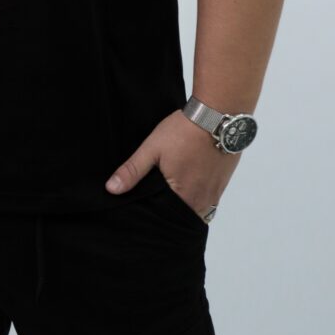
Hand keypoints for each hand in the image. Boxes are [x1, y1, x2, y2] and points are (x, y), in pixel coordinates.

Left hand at [105, 109, 240, 217]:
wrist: (217, 115)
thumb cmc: (184, 131)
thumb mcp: (152, 148)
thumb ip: (132, 170)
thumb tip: (111, 189)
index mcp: (182, 196)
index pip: (166, 218)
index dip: (155, 215)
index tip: (146, 209)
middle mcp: (201, 200)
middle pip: (183, 216)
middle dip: (170, 212)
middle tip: (157, 201)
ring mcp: (215, 193)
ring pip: (198, 210)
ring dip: (186, 206)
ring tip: (172, 194)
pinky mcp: (223, 183)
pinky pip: (209, 200)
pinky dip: (198, 197)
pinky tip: (189, 184)